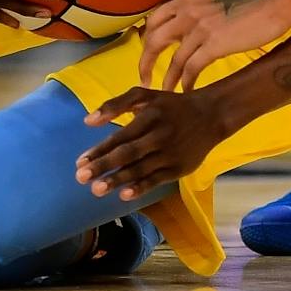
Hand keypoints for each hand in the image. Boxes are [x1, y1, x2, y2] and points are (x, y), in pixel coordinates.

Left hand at [76, 85, 232, 199]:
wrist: (210, 115)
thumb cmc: (170, 106)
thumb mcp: (145, 96)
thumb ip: (116, 104)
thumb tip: (88, 120)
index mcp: (148, 116)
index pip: (119, 136)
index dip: (99, 150)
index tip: (80, 162)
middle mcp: (159, 135)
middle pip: (127, 153)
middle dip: (103, 166)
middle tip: (81, 177)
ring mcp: (170, 153)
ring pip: (140, 169)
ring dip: (117, 180)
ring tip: (96, 189)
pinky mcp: (179, 168)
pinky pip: (157, 180)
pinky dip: (141, 187)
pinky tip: (124, 195)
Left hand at [137, 0, 290, 91]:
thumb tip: (194, 6)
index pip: (154, 20)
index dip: (148, 39)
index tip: (148, 54)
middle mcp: (187, 12)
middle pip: (154, 41)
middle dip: (146, 63)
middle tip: (145, 79)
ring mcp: (199, 29)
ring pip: (173, 59)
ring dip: (167, 79)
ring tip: (164, 93)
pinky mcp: (214, 44)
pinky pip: (192, 68)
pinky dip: (187, 82)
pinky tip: (188, 90)